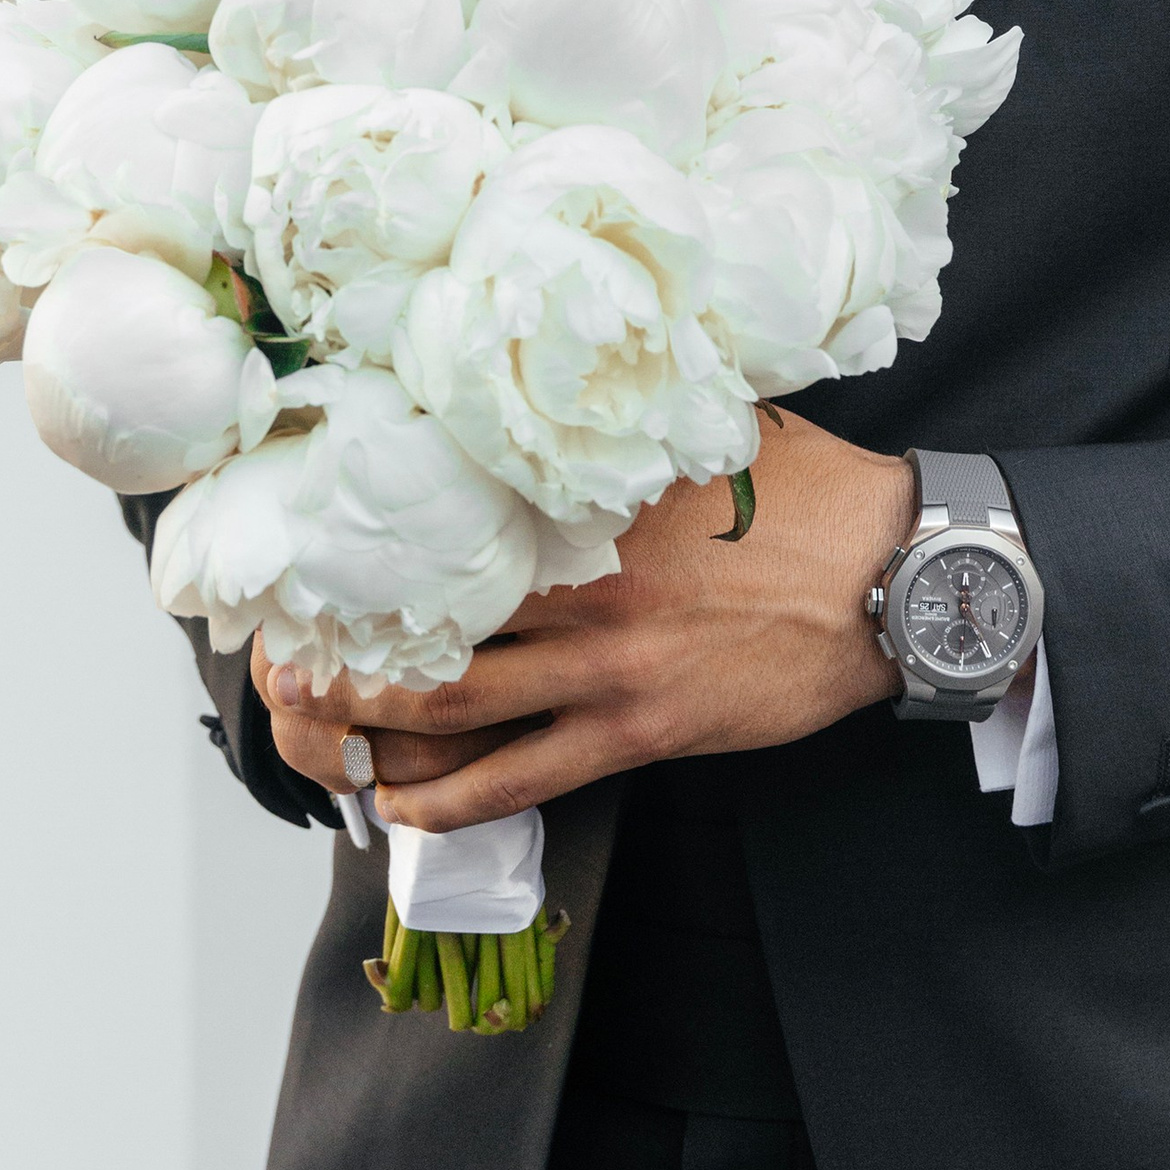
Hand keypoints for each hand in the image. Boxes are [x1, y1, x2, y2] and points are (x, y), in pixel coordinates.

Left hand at [256, 407, 914, 832]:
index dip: (377, 540)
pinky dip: (450, 800)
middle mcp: (585, 588)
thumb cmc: (807, 494)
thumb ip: (632, 413)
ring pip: (457, 705)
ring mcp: (608, 669)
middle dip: (344, 639)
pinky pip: (521, 779)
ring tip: (312, 724)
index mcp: (594, 506)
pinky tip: (398, 805)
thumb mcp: (713, 425)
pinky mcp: (639, 731)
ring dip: (372, 721)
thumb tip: (569, 364)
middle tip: (279, 651)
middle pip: (433, 618)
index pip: (459, 519)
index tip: (312, 546)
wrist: (891, 579)